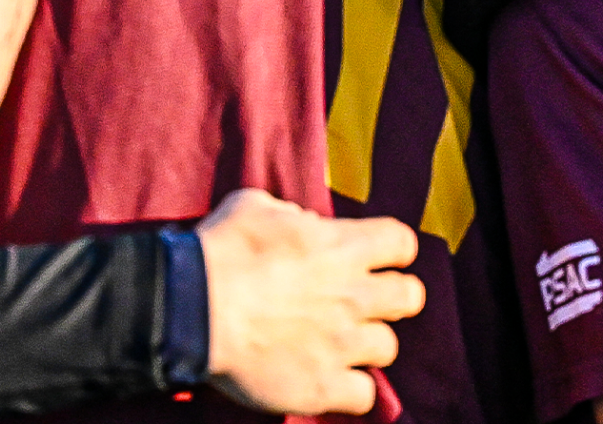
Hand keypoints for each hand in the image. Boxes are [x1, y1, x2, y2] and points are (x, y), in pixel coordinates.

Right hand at [197, 189, 422, 415]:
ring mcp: (341, 344)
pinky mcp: (322, 386)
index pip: (402, 243)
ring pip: (388, 348)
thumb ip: (293, 216)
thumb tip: (304, 226)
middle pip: (411, 297)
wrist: (192, 308)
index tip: (377, 257)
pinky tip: (329, 379)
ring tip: (341, 344)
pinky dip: (350, 390)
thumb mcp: (257, 206)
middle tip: (366, 301)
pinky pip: (364, 396)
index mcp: (342, 247)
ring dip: (368, 345)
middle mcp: (353, 295)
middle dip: (394, 297)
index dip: (393, 250)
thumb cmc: (220, 250)